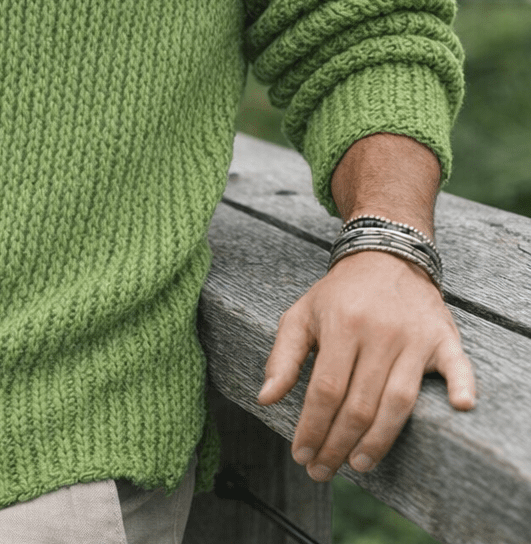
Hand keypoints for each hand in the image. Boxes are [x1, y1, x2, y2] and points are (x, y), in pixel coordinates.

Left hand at [256, 250, 476, 481]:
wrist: (384, 256)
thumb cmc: (338, 294)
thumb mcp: (301, 314)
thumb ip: (284, 357)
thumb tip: (265, 399)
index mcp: (342, 324)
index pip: (326, 389)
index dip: (312, 426)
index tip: (300, 453)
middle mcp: (379, 332)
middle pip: (360, 403)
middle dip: (338, 444)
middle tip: (322, 469)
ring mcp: (414, 337)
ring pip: (399, 401)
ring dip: (379, 440)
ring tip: (358, 464)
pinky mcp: (443, 338)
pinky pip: (457, 365)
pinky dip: (461, 385)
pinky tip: (458, 407)